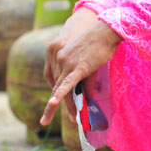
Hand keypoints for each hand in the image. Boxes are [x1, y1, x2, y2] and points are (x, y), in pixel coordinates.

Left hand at [40, 8, 120, 124]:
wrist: (106, 30)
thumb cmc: (100, 43)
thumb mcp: (90, 63)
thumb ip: (87, 81)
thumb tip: (88, 97)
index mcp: (59, 57)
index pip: (55, 81)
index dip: (55, 96)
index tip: (51, 107)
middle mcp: (59, 60)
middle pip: (56, 87)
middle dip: (52, 106)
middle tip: (44, 121)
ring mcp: (67, 63)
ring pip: (62, 89)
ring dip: (64, 106)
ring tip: (63, 121)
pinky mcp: (78, 67)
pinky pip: (68, 83)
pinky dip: (61, 94)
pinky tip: (54, 103)